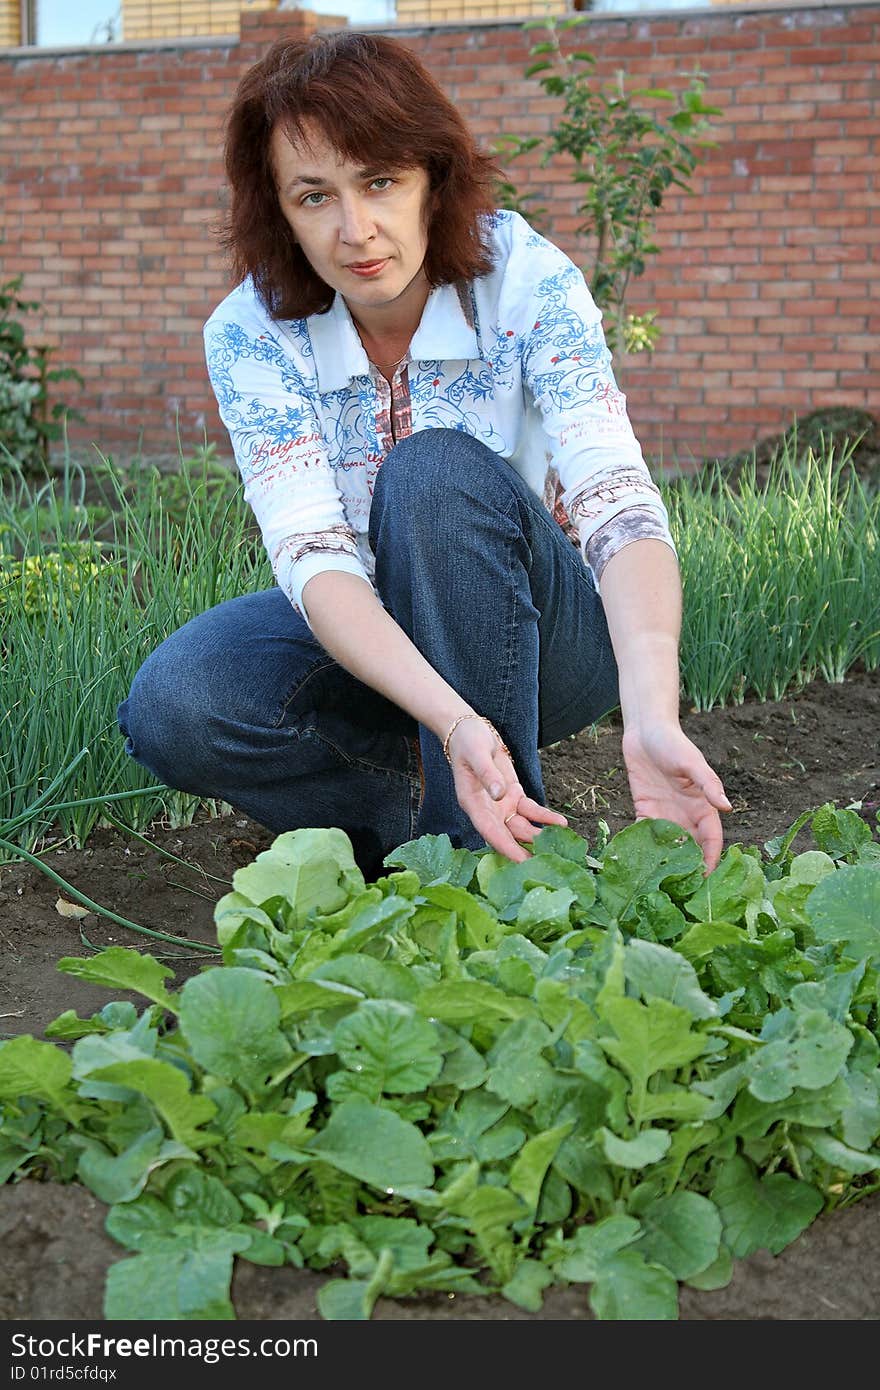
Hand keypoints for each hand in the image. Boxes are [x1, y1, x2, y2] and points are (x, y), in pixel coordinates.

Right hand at [446, 717, 567, 861]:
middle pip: (508, 835)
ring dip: (539, 837)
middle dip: (526, 850)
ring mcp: (501, 805)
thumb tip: (499, 793)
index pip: (490, 831)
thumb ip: (487, 773)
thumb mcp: (476, 753)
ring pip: (522, 827)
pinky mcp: (514, 796)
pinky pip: (531, 811)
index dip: (506, 847)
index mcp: (473, 804)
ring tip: (560, 846)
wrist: (471, 732)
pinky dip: (545, 818)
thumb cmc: (468, 742)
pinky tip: (561, 823)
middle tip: (546, 864)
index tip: (522, 861)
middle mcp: (487, 810)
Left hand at [621, 721, 731, 872]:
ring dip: (666, 862)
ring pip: (668, 845)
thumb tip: (728, 807)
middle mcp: (685, 815)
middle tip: (681, 891)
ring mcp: (665, 814)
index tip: (706, 879)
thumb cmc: (674, 743)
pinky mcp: (644, 809)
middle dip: (688, 868)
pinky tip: (636, 863)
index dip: (710, 859)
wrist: (645, 730)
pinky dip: (642, 847)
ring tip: (659, 885)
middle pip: (690, 847)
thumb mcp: (693, 763)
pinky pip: (644, 833)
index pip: (712, 840)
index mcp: (703, 806)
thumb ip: (709, 784)